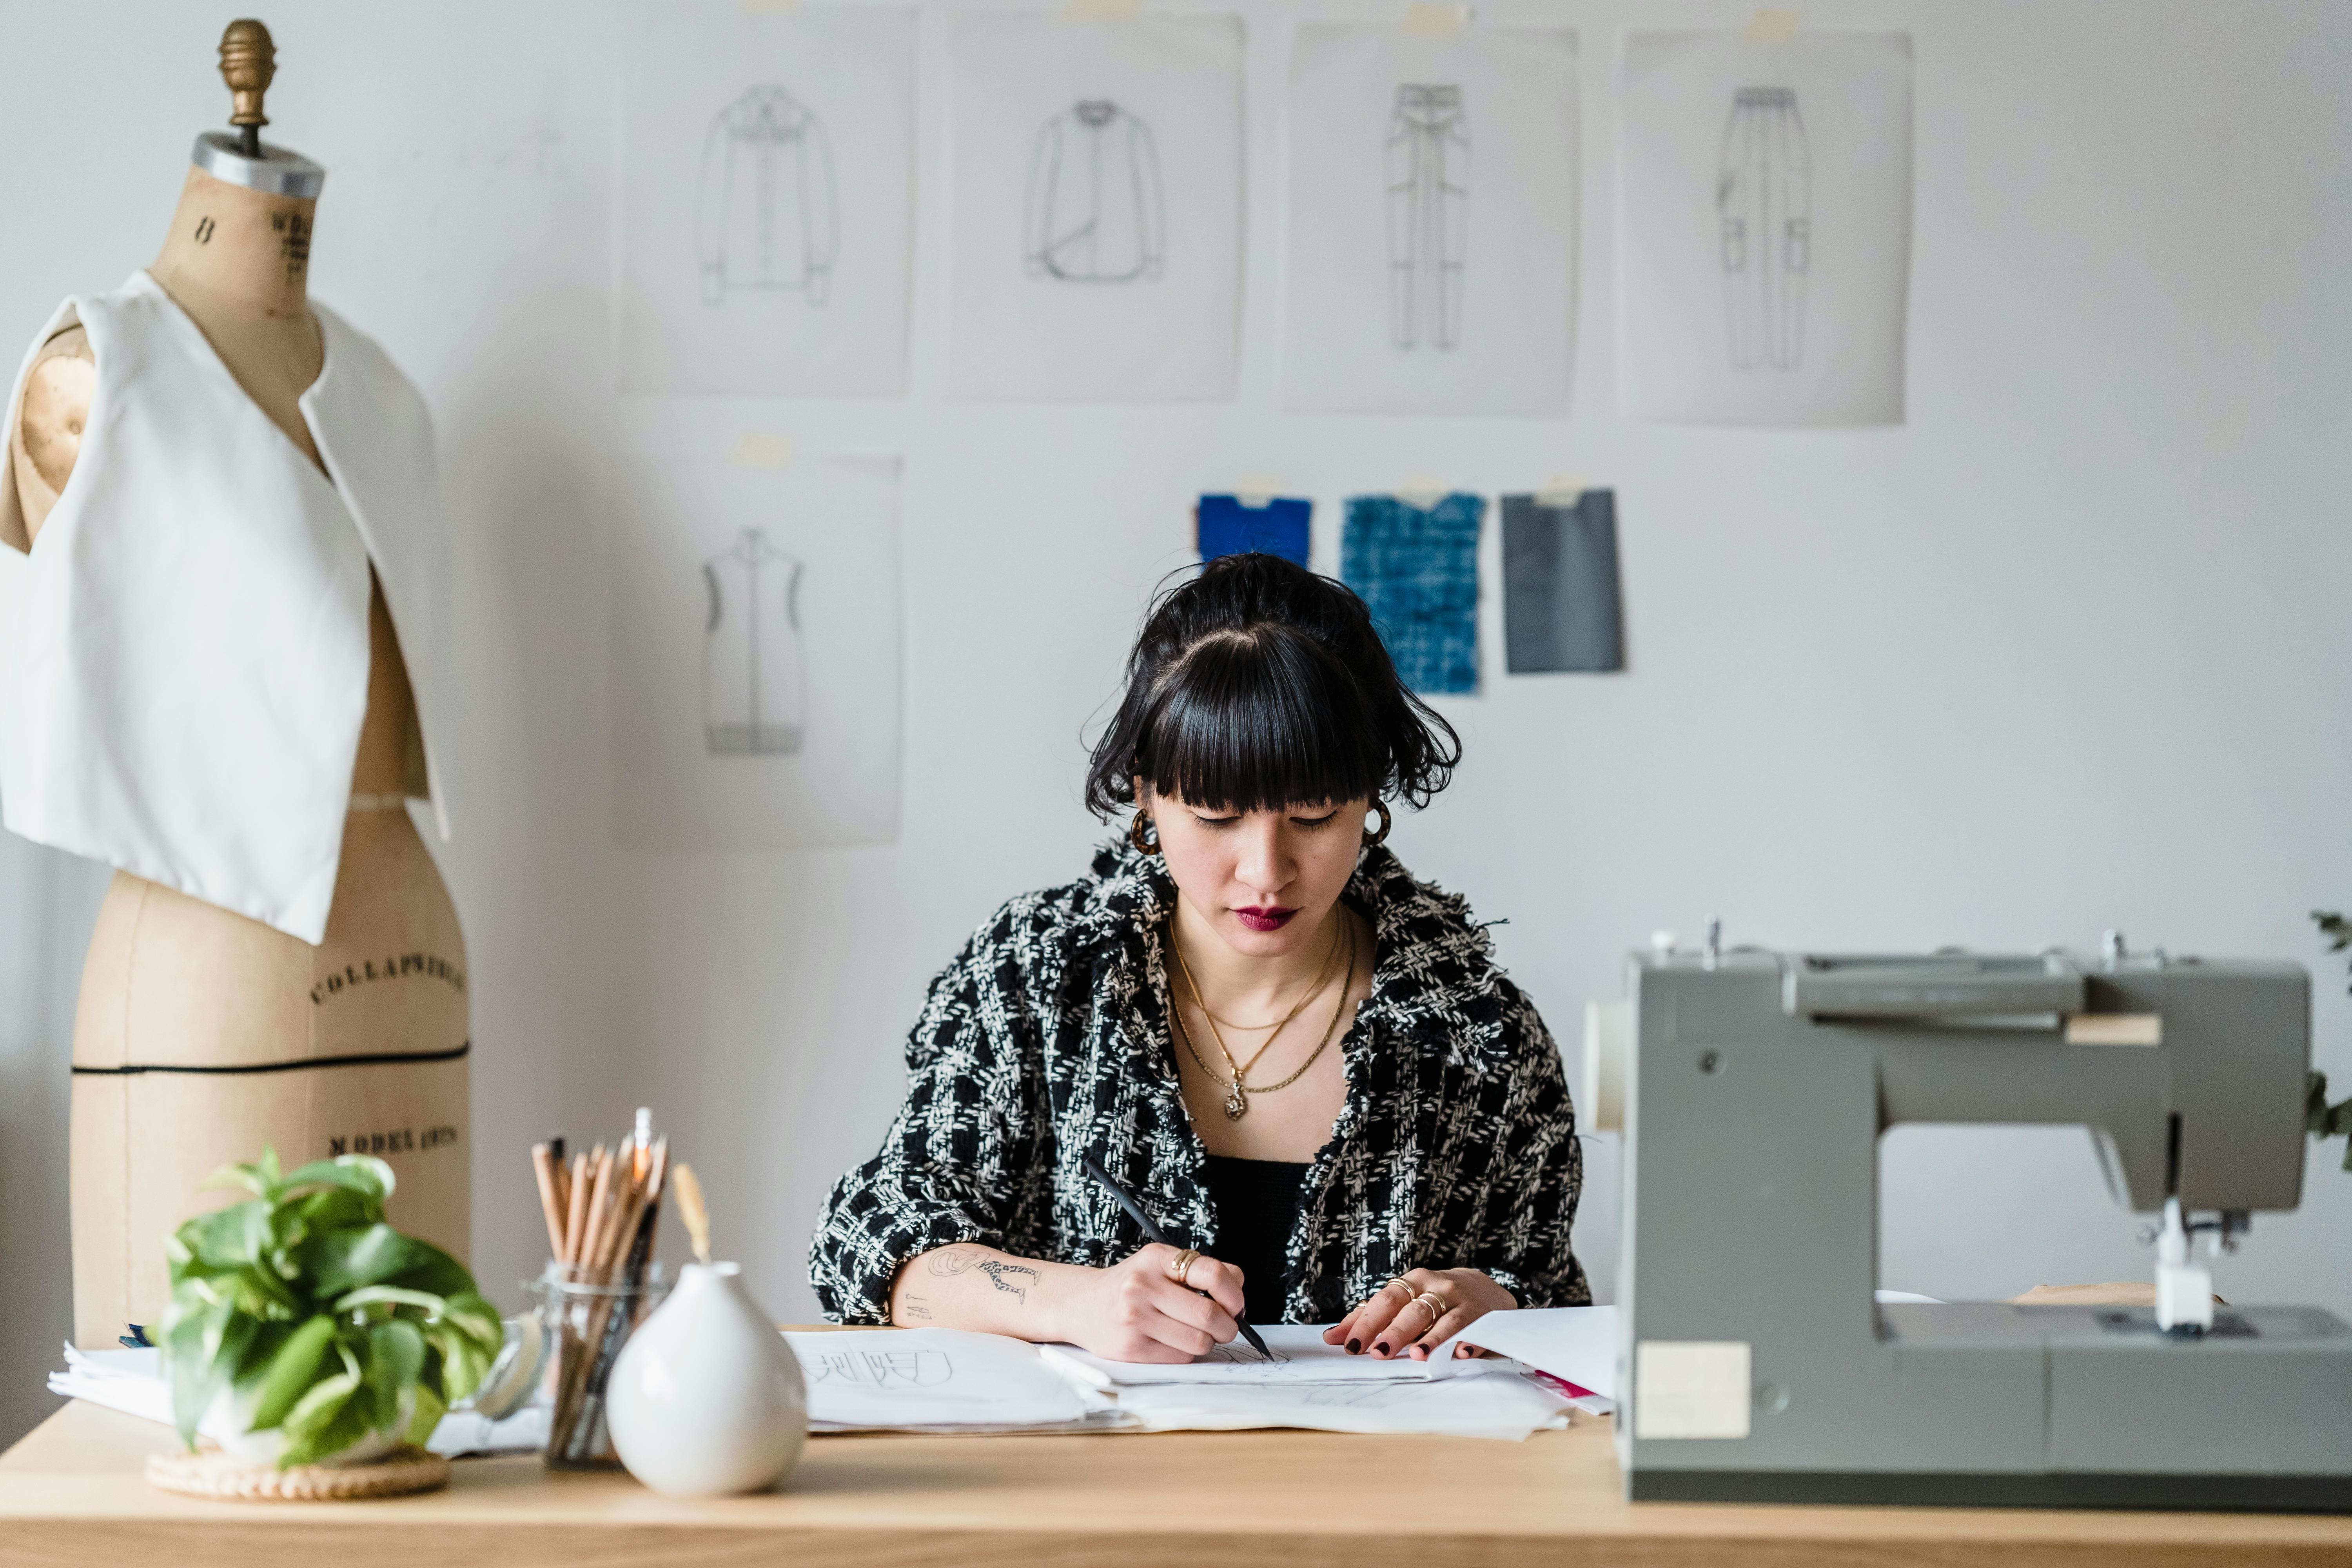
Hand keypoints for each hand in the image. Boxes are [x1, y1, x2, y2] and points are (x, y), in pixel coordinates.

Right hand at [1060, 1243, 1245, 1363]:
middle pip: (1209, 1315)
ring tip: (1197, 1333)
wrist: (1081, 1305)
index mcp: (1156, 1258)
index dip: (1234, 1293)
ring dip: (1207, 1342)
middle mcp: (1143, 1286)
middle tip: (1226, 1327)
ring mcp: (1135, 1318)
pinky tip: (1174, 1341)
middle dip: (1228, 1326)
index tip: (1237, 1305)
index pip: (1212, 1273)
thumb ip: (1201, 1272)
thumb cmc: (1131, 1285)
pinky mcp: (1131, 1348)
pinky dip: (1186, 1353)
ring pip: (1198, 1341)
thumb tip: (1239, 1293)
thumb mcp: (1161, 1264)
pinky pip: (1180, 1357)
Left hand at [1322, 1268, 1514, 1360]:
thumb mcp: (1405, 1300)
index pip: (1386, 1300)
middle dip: (1395, 1331)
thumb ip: (1371, 1317)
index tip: (1351, 1344)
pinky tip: (1461, 1353)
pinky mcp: (1484, 1317)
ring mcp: (1462, 1301)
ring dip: (1431, 1337)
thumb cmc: (1435, 1299)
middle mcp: (1437, 1287)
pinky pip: (1476, 1329)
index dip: (1368, 1322)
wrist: (1487, 1290)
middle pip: (1412, 1309)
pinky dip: (1469, 1341)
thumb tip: (1332, 1337)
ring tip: (1417, 1355)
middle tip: (1379, 1353)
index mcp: (1413, 1282)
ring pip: (1445, 1319)